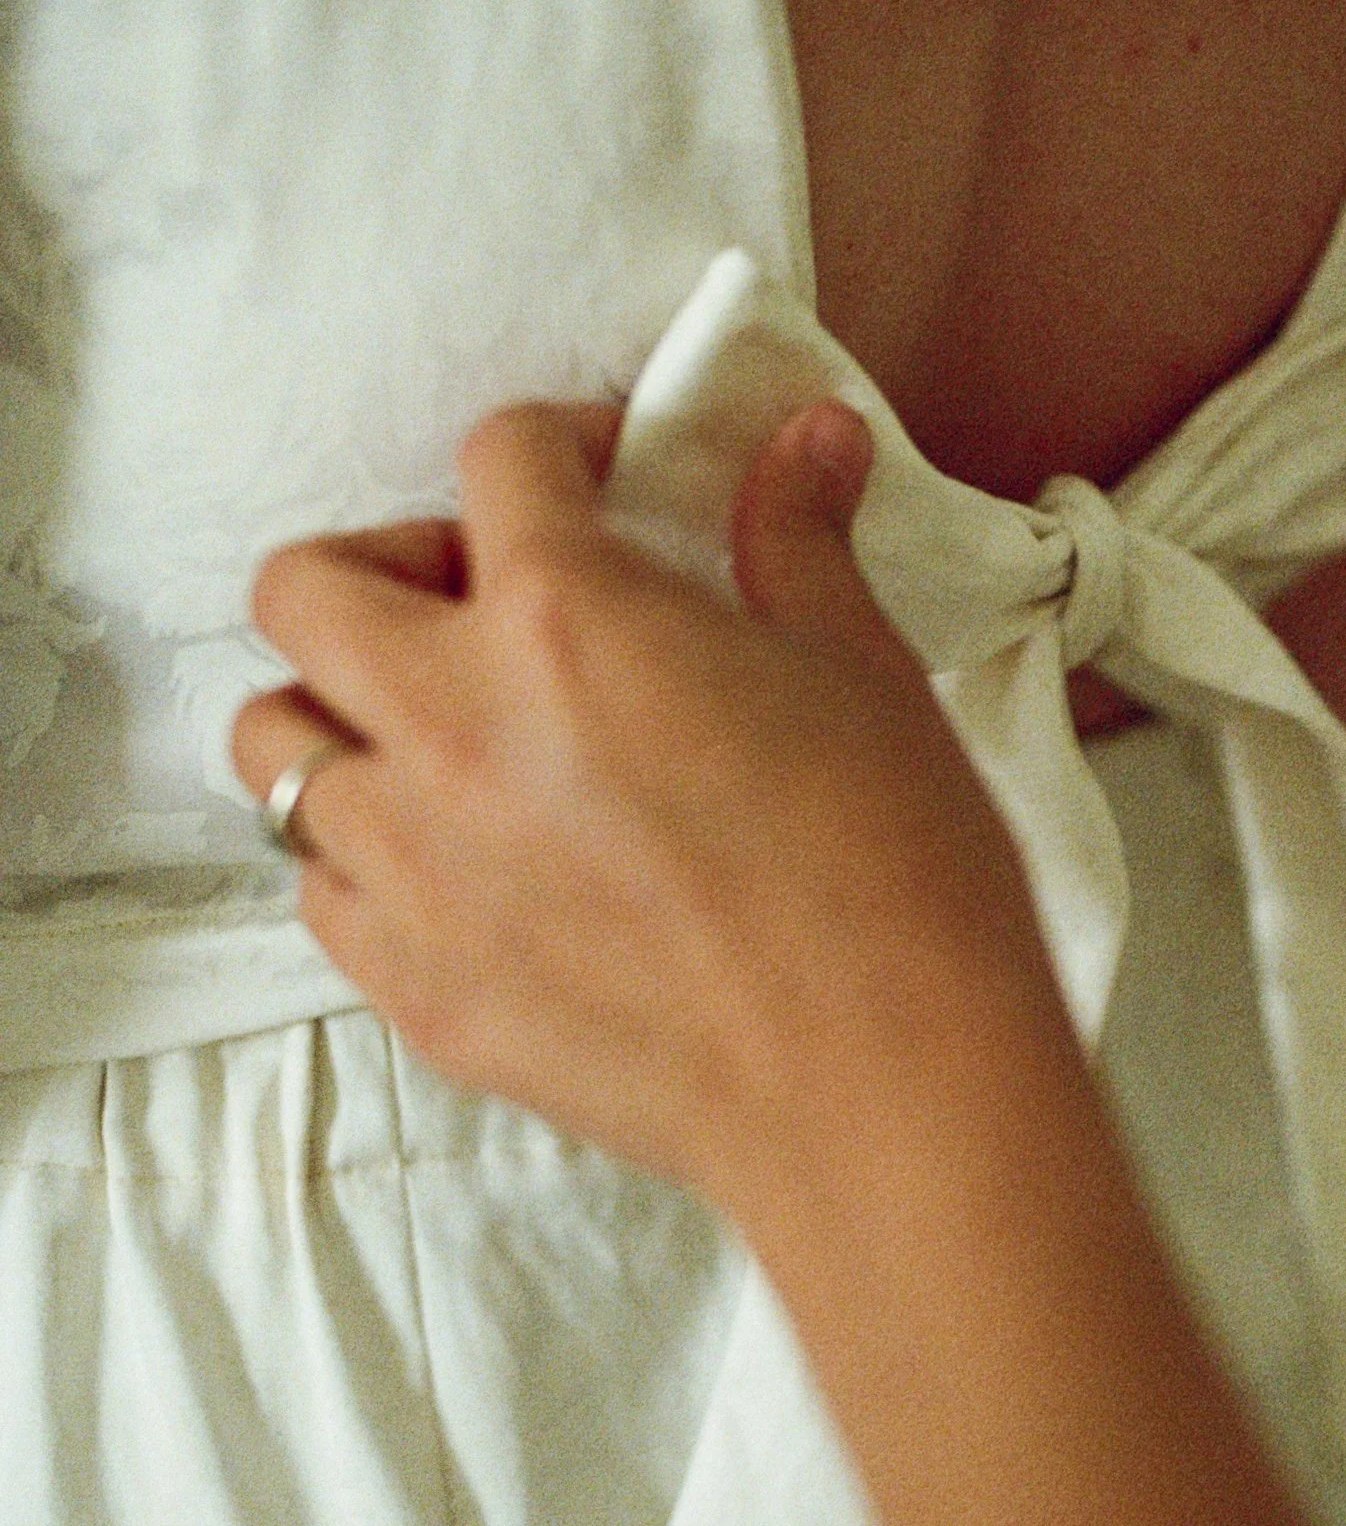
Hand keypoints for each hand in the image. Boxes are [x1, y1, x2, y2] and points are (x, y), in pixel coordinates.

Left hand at [231, 399, 1060, 1224]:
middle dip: (382, 569)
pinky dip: (366, 858)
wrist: (879, 1088)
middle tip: (481, 604)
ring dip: (344, 718)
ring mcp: (412, 865)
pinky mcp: (412, 985)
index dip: (558, 445)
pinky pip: (319, 889)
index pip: (498, 460)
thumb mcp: (859, 673)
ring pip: (272, 747)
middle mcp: (450, 725)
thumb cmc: (892, 875)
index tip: (600, 477)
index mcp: (567, 618)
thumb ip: (795, 540)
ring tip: (447, 742)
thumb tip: (806, 437)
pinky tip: (465, 865)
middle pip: (302, 589)